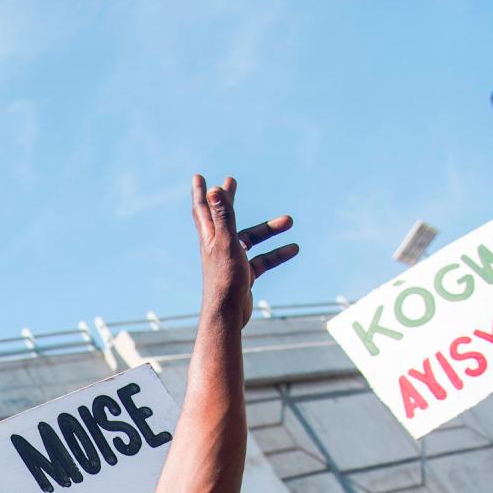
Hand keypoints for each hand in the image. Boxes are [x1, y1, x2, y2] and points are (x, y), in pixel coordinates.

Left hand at [190, 173, 297, 328]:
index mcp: (210, 238)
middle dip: (227, 200)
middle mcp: (218, 247)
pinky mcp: (243, 275)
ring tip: (289, 220)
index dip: (202, 193)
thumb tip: (214, 189)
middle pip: (224, 218)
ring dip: (268, 230)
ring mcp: (231, 261)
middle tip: (231, 182)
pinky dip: (277, 254)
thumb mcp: (227, 243)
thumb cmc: (224, 279)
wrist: (227, 316)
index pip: (203, 209)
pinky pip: (262, 260)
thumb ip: (223, 215)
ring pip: (251, 240)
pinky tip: (294, 249)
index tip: (199, 177)